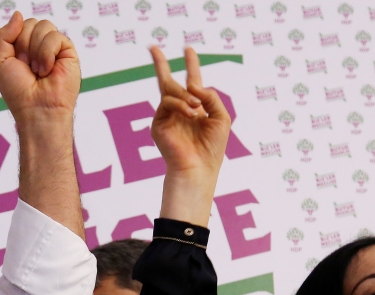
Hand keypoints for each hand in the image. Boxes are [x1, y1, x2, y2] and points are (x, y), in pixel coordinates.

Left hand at [0, 12, 79, 122]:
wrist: (36, 108)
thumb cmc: (18, 91)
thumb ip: (2, 35)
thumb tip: (18, 14)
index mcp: (23, 47)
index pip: (19, 24)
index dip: (14, 40)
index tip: (17, 62)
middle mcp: (39, 46)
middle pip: (31, 22)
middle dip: (24, 45)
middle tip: (27, 67)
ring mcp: (55, 48)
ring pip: (44, 26)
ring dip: (36, 51)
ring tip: (39, 71)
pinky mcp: (68, 52)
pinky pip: (56, 37)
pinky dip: (47, 54)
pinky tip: (48, 70)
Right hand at [150, 46, 230, 224]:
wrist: (198, 168)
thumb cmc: (212, 148)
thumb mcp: (221, 117)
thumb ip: (211, 97)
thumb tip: (193, 85)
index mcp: (195, 109)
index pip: (192, 84)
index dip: (191, 66)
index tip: (188, 50)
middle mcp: (179, 111)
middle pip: (168, 82)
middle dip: (160, 64)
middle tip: (152, 47)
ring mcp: (166, 117)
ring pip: (171, 91)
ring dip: (185, 96)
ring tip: (196, 110)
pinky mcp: (158, 124)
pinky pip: (167, 102)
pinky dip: (181, 105)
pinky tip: (192, 114)